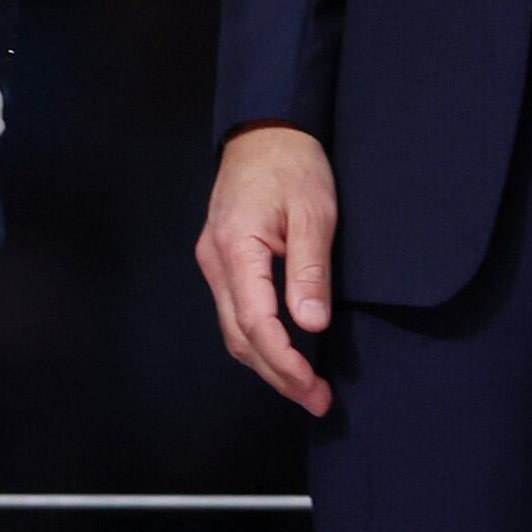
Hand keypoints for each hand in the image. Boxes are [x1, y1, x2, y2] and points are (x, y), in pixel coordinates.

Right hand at [195, 122, 339, 417]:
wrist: (264, 131)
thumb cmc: (292, 165)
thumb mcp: (314, 212)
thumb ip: (309, 270)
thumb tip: (309, 324)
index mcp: (235, 248)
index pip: (255, 323)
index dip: (284, 362)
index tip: (314, 387)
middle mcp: (215, 262)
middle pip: (239, 336)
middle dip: (277, 374)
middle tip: (318, 400)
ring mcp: (213, 263)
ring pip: (233, 329)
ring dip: (267, 363)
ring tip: (305, 386)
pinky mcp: (221, 261)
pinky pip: (235, 313)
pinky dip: (259, 340)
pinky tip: (284, 352)